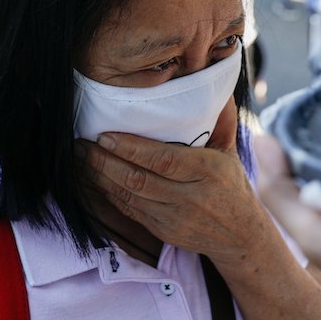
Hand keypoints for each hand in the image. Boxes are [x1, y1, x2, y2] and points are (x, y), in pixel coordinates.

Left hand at [81, 102, 265, 268]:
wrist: (241, 236)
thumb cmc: (231, 185)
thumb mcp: (230, 151)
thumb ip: (218, 118)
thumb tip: (211, 82)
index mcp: (208, 171)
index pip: (163, 159)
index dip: (130, 148)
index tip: (104, 136)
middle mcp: (190, 197)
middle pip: (138, 179)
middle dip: (103, 162)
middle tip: (80, 144)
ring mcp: (174, 218)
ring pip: (128, 196)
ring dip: (99, 177)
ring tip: (79, 159)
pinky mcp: (162, 232)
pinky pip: (128, 211)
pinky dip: (107, 194)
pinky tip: (92, 179)